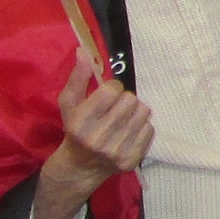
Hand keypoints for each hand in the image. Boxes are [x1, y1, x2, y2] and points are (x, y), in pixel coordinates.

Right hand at [41, 49, 151, 218]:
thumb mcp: (69, 104)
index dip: (112, 88)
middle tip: (114, 108)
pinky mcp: (132, 160)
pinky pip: (150, 129)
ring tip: (122, 118)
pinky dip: (141, 127)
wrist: (80, 167)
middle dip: (124, 100)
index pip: (112, 90)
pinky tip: (128, 132)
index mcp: (81, 123)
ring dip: (134, 111)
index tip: (107, 94)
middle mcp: (99, 138)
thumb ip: (77, 78)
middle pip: (131, 100)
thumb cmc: (74, 130)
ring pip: (143, 112)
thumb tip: (84, 51)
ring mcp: (117, 151)